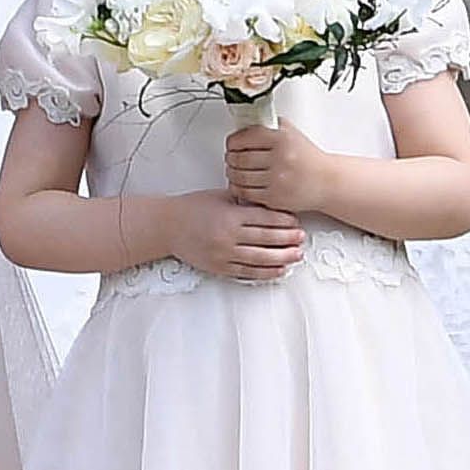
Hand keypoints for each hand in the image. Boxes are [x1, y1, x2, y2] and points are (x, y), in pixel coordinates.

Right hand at [164, 191, 305, 281]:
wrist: (167, 227)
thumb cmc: (192, 208)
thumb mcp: (219, 197)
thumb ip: (243, 201)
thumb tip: (270, 202)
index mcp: (230, 216)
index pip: (265, 218)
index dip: (284, 220)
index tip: (295, 220)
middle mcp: (228, 236)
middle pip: (266, 239)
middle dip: (288, 239)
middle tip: (302, 238)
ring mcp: (224, 254)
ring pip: (260, 258)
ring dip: (282, 257)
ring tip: (297, 255)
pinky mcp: (220, 267)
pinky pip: (247, 272)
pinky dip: (266, 272)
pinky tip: (279, 270)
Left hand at [223, 119, 334, 213]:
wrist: (327, 181)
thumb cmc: (309, 158)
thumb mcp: (293, 133)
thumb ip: (271, 125)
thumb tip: (246, 122)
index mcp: (283, 139)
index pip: (245, 138)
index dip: (232, 142)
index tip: (232, 144)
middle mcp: (280, 158)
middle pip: (239, 158)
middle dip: (230, 158)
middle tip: (230, 158)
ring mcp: (277, 180)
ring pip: (240, 176)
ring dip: (232, 173)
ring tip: (234, 170)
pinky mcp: (275, 198)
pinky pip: (246, 193)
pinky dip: (238, 188)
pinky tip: (240, 184)